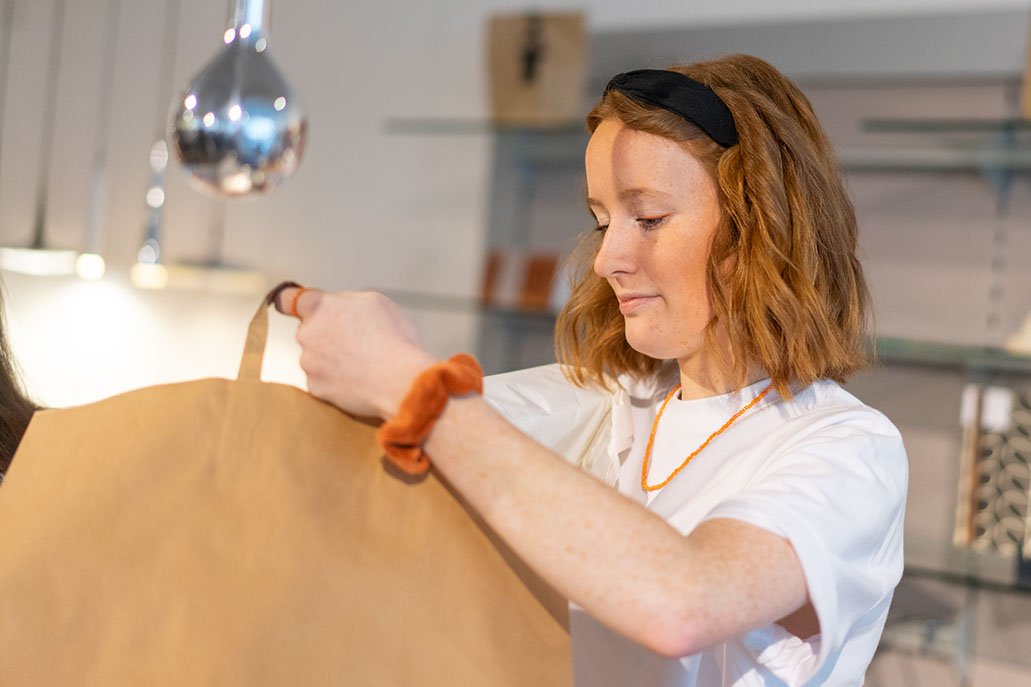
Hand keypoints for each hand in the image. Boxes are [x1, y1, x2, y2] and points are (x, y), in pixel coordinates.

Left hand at [275, 288, 435, 418]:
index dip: (288, 302)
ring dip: (332, 358)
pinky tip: (358, 379)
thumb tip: (337, 308)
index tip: (288, 307)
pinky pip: (323, 380)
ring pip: (316, 357)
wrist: (400, 382)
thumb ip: (346, 301)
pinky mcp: (315, 388)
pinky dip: (336, 380)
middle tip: (357, 341)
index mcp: (320, 307)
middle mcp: (306, 334)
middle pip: (309, 331)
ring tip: (363, 363)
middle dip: (327, 334)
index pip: (286, 299)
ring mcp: (309, 363)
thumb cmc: (393, 339)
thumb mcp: (375, 302)